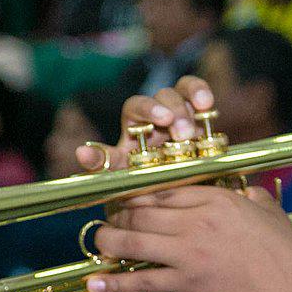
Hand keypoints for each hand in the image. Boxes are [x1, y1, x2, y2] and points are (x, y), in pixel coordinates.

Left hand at [75, 75, 217, 174]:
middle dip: (173, 111)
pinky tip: (209, 106)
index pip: (136, 107)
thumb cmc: (142, 185)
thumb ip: (102, 164)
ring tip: (201, 116)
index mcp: (135, 127)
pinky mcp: (201, 120)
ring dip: (189, 102)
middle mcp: (157, 116)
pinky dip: (203, 95)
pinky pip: (201, 97)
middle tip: (183, 133)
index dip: (149, 109)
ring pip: (180, 91)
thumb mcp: (121, 177)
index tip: (162, 120)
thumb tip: (82, 152)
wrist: (170, 200)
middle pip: (162, 96)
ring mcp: (180, 115)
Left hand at [89, 183, 291, 291]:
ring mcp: (188, 252)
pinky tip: (95, 284)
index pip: (163, 189)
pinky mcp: (186, 282)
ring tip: (100, 243)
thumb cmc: (285, 253)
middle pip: (141, 210)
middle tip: (110, 220)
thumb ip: (247, 195)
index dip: (139, 193)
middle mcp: (196, 221)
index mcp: (216, 199)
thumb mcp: (267, 210)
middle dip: (119, 214)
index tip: (128, 198)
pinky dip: (114, 284)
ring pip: (133, 240)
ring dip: (109, 241)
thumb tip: (238, 191)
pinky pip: (142, 280)